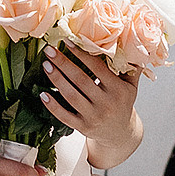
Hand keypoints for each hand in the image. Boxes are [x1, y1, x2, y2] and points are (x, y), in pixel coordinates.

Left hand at [40, 45, 142, 171]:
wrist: (120, 133)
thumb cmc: (123, 103)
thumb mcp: (131, 86)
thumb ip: (131, 66)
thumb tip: (131, 42)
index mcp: (118, 90)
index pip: (97, 68)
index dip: (81, 54)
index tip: (67, 42)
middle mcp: (106, 103)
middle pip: (81, 80)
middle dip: (63, 63)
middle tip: (49, 50)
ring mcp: (94, 117)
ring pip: (71, 96)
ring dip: (56, 79)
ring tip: (46, 65)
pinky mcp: (83, 128)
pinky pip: (65, 116)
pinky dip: (53, 105)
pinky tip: (43, 94)